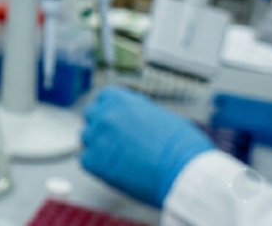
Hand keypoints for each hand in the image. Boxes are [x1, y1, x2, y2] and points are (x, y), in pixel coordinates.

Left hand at [81, 86, 213, 207]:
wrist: (185, 173)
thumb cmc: (183, 147)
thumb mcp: (164, 117)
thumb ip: (140, 114)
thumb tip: (135, 119)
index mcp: (121, 100)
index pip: (103, 97)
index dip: (109, 108)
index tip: (114, 117)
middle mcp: (104, 116)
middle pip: (91, 115)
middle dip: (101, 124)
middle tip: (116, 139)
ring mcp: (96, 138)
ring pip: (87, 138)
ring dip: (99, 145)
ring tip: (120, 157)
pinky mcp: (94, 162)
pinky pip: (86, 160)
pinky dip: (98, 165)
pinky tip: (115, 169)